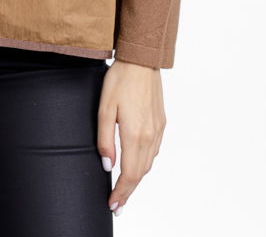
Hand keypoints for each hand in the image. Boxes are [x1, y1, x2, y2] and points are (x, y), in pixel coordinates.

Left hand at [97, 57, 165, 215]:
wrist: (142, 60)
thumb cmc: (120, 80)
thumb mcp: (104, 108)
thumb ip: (105, 139)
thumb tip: (107, 165)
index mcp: (135, 134)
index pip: (129, 174)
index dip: (121, 192)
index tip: (113, 204)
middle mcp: (150, 136)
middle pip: (140, 173)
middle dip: (129, 191)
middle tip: (117, 204)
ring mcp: (158, 130)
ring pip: (148, 163)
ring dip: (137, 178)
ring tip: (125, 188)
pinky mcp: (161, 122)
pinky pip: (154, 150)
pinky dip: (145, 163)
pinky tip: (137, 163)